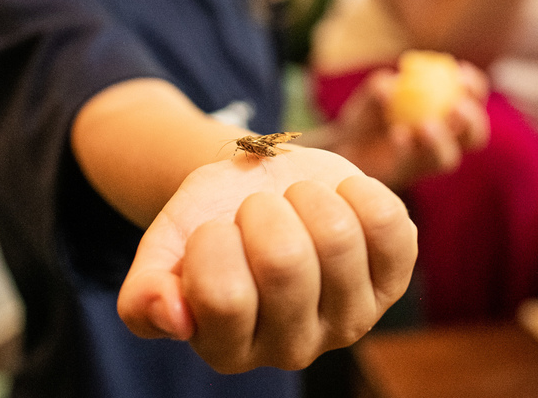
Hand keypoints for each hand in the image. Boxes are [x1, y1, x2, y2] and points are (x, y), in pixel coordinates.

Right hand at [117, 147, 416, 373]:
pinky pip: (388, 226)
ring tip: (295, 201)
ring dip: (308, 196)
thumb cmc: (211, 220)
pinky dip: (358, 192)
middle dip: (262, 211)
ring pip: (337, 240)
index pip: (222, 296)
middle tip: (257, 207)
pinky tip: (338, 197)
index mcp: (228, 348)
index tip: (214, 226)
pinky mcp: (393, 280)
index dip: (213, 241)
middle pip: (284, 264)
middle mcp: (293, 348)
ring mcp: (350, 319)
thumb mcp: (163, 248)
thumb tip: (172, 316)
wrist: (262, 189)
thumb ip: (145, 292)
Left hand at [332, 63, 489, 188]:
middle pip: (475, 136)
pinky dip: (408, 149)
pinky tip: (398, 134)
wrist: (345, 145)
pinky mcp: (407, 175)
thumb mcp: (373, 93)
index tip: (461, 72)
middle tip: (456, 105)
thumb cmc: (368, 112)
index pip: (474, 100)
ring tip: (426, 125)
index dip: (475, 87)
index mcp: (449, 114)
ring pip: (448, 158)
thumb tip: (393, 84)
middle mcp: (446, 142)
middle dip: (471, 120)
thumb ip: (383, 86)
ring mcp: (427, 162)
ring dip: (441, 141)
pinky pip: (414, 165)